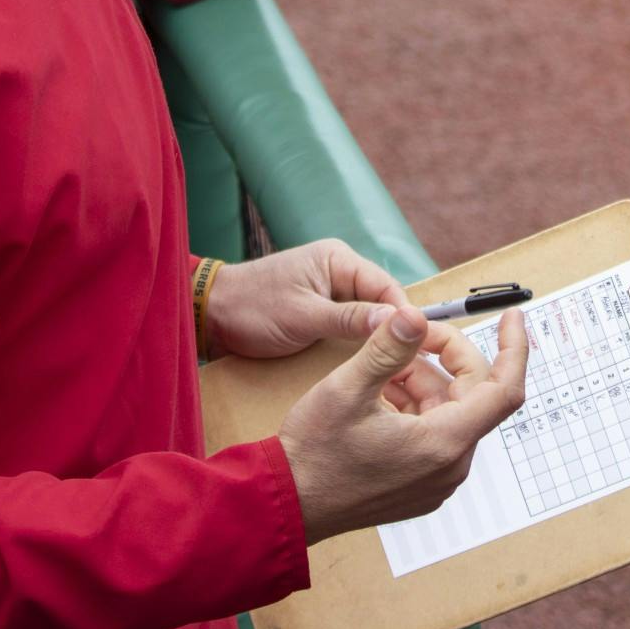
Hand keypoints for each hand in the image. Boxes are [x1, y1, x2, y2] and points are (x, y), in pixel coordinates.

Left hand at [206, 239, 408, 359]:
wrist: (211, 316)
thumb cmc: (253, 308)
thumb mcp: (305, 317)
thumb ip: (351, 319)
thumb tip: (397, 321)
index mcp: (338, 260)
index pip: (386, 285)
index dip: (403, 316)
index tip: (418, 347)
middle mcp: (338, 271)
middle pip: (380, 302)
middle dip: (390, 330)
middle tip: (406, 364)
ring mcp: (328, 292)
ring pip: (365, 318)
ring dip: (371, 340)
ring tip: (388, 368)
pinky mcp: (319, 312)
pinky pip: (347, 327)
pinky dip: (354, 344)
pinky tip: (361, 365)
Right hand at [279, 304, 528, 543]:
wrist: (287, 505)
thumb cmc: (315, 452)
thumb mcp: (347, 388)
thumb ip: (387, 348)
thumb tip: (415, 315)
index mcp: (444, 442)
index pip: (504, 389)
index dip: (515, 348)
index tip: (513, 317)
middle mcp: (450, 466)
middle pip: (473, 395)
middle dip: (447, 356)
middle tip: (412, 333)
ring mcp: (436, 480)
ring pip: (448, 411)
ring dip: (423, 380)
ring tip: (381, 367)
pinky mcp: (419, 485)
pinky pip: (433, 433)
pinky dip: (415, 405)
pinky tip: (380, 393)